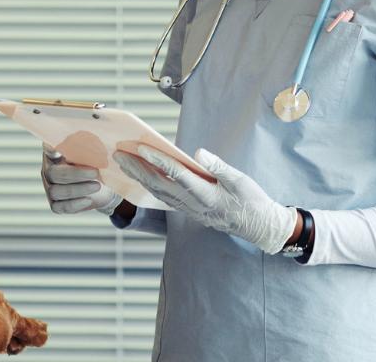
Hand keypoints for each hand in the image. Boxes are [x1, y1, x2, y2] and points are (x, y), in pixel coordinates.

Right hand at [41, 145, 122, 214]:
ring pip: (57, 191)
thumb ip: (89, 144)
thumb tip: (95, 129)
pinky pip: (61, 206)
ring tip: (97, 186)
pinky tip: (88, 200)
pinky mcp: (56, 204)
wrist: (101, 187)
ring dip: (79, 189)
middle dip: (76, 174)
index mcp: (54, 154)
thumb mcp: (93, 153)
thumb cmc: (94, 164)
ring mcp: (50, 189)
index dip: (51, 149)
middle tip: (96, 172)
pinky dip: (75, 204)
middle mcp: (48, 171)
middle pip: (54, 173)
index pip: (48, 149)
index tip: (58, 149)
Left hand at [113, 145, 294, 252]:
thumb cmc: (251, 200)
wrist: (257, 226)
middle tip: (119, 155)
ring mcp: (189, 209)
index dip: (158, 161)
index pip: (177, 175)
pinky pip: (164, 198)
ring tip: (123, 163)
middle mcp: (193, 204)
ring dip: (139, 177)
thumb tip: (198, 152)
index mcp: (206, 194)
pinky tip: (140, 177)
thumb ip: (218, 167)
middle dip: (137, 169)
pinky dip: (149, 186)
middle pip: (158, 185)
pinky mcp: (189, 211)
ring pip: (158, 192)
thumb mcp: (240, 180)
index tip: (141, 148)